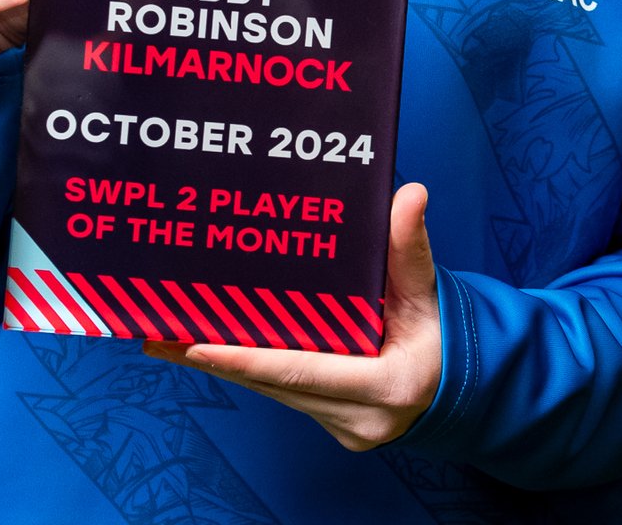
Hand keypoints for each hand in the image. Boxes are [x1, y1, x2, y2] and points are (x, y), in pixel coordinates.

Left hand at [144, 182, 441, 450]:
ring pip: (271, 391)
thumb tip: (410, 194)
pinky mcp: (333, 424)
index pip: (301, 371)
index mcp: (384, 386)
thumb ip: (410, 244)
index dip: (246, 358)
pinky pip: (282, 393)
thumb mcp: (427, 289)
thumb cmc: (442, 333)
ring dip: (224, 364)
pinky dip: (249, 369)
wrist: (460, 383)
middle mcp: (358, 418)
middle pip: (274, 384)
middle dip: (216, 357)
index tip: (197, 344)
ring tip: (170, 337)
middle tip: (161, 332)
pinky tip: (211, 350)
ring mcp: (344, 427)